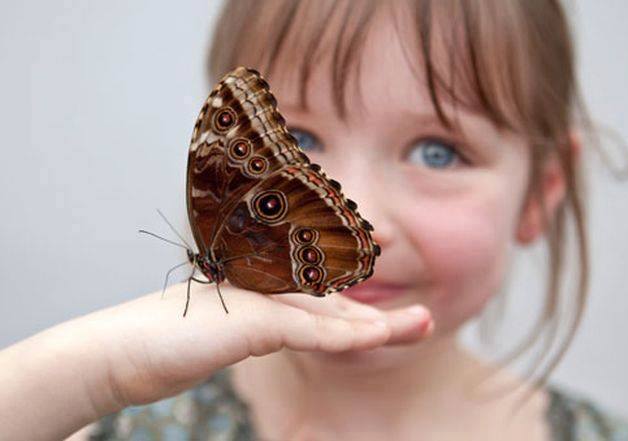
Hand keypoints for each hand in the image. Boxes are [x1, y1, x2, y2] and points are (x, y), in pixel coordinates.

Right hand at [102, 282, 432, 408]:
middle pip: (336, 305)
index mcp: (259, 295)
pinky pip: (308, 330)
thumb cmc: (161, 345)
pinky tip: (376, 337)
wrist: (116, 352)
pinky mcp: (251, 320)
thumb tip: (260, 331)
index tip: (389, 325)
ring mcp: (258, 302)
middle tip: (424, 320)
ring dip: (382, 325)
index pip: (320, 306)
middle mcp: (264, 290)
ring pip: (332, 314)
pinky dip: (345, 335)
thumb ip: (245, 330)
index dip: (357, 315)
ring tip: (423, 325)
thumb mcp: (216, 338)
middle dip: (381, 317)